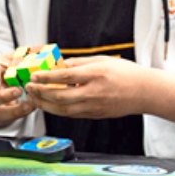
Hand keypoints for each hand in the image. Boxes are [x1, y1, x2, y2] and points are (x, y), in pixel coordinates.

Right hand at [0, 53, 35, 126]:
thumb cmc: (6, 67)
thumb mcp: (12, 57)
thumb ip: (25, 55)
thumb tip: (42, 49)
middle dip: (3, 96)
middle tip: (18, 91)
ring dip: (15, 110)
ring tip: (30, 104)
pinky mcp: (2, 113)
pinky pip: (9, 117)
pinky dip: (22, 113)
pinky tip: (32, 106)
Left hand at [25, 56, 150, 118]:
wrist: (144, 92)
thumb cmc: (127, 74)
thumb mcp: (103, 60)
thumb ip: (80, 62)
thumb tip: (61, 64)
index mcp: (95, 74)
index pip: (65, 76)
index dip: (46, 77)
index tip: (34, 76)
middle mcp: (93, 92)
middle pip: (60, 95)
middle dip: (41, 93)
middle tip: (29, 88)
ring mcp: (94, 106)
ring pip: (63, 109)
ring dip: (46, 105)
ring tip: (35, 99)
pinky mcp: (95, 115)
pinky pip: (72, 114)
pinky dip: (58, 110)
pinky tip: (50, 105)